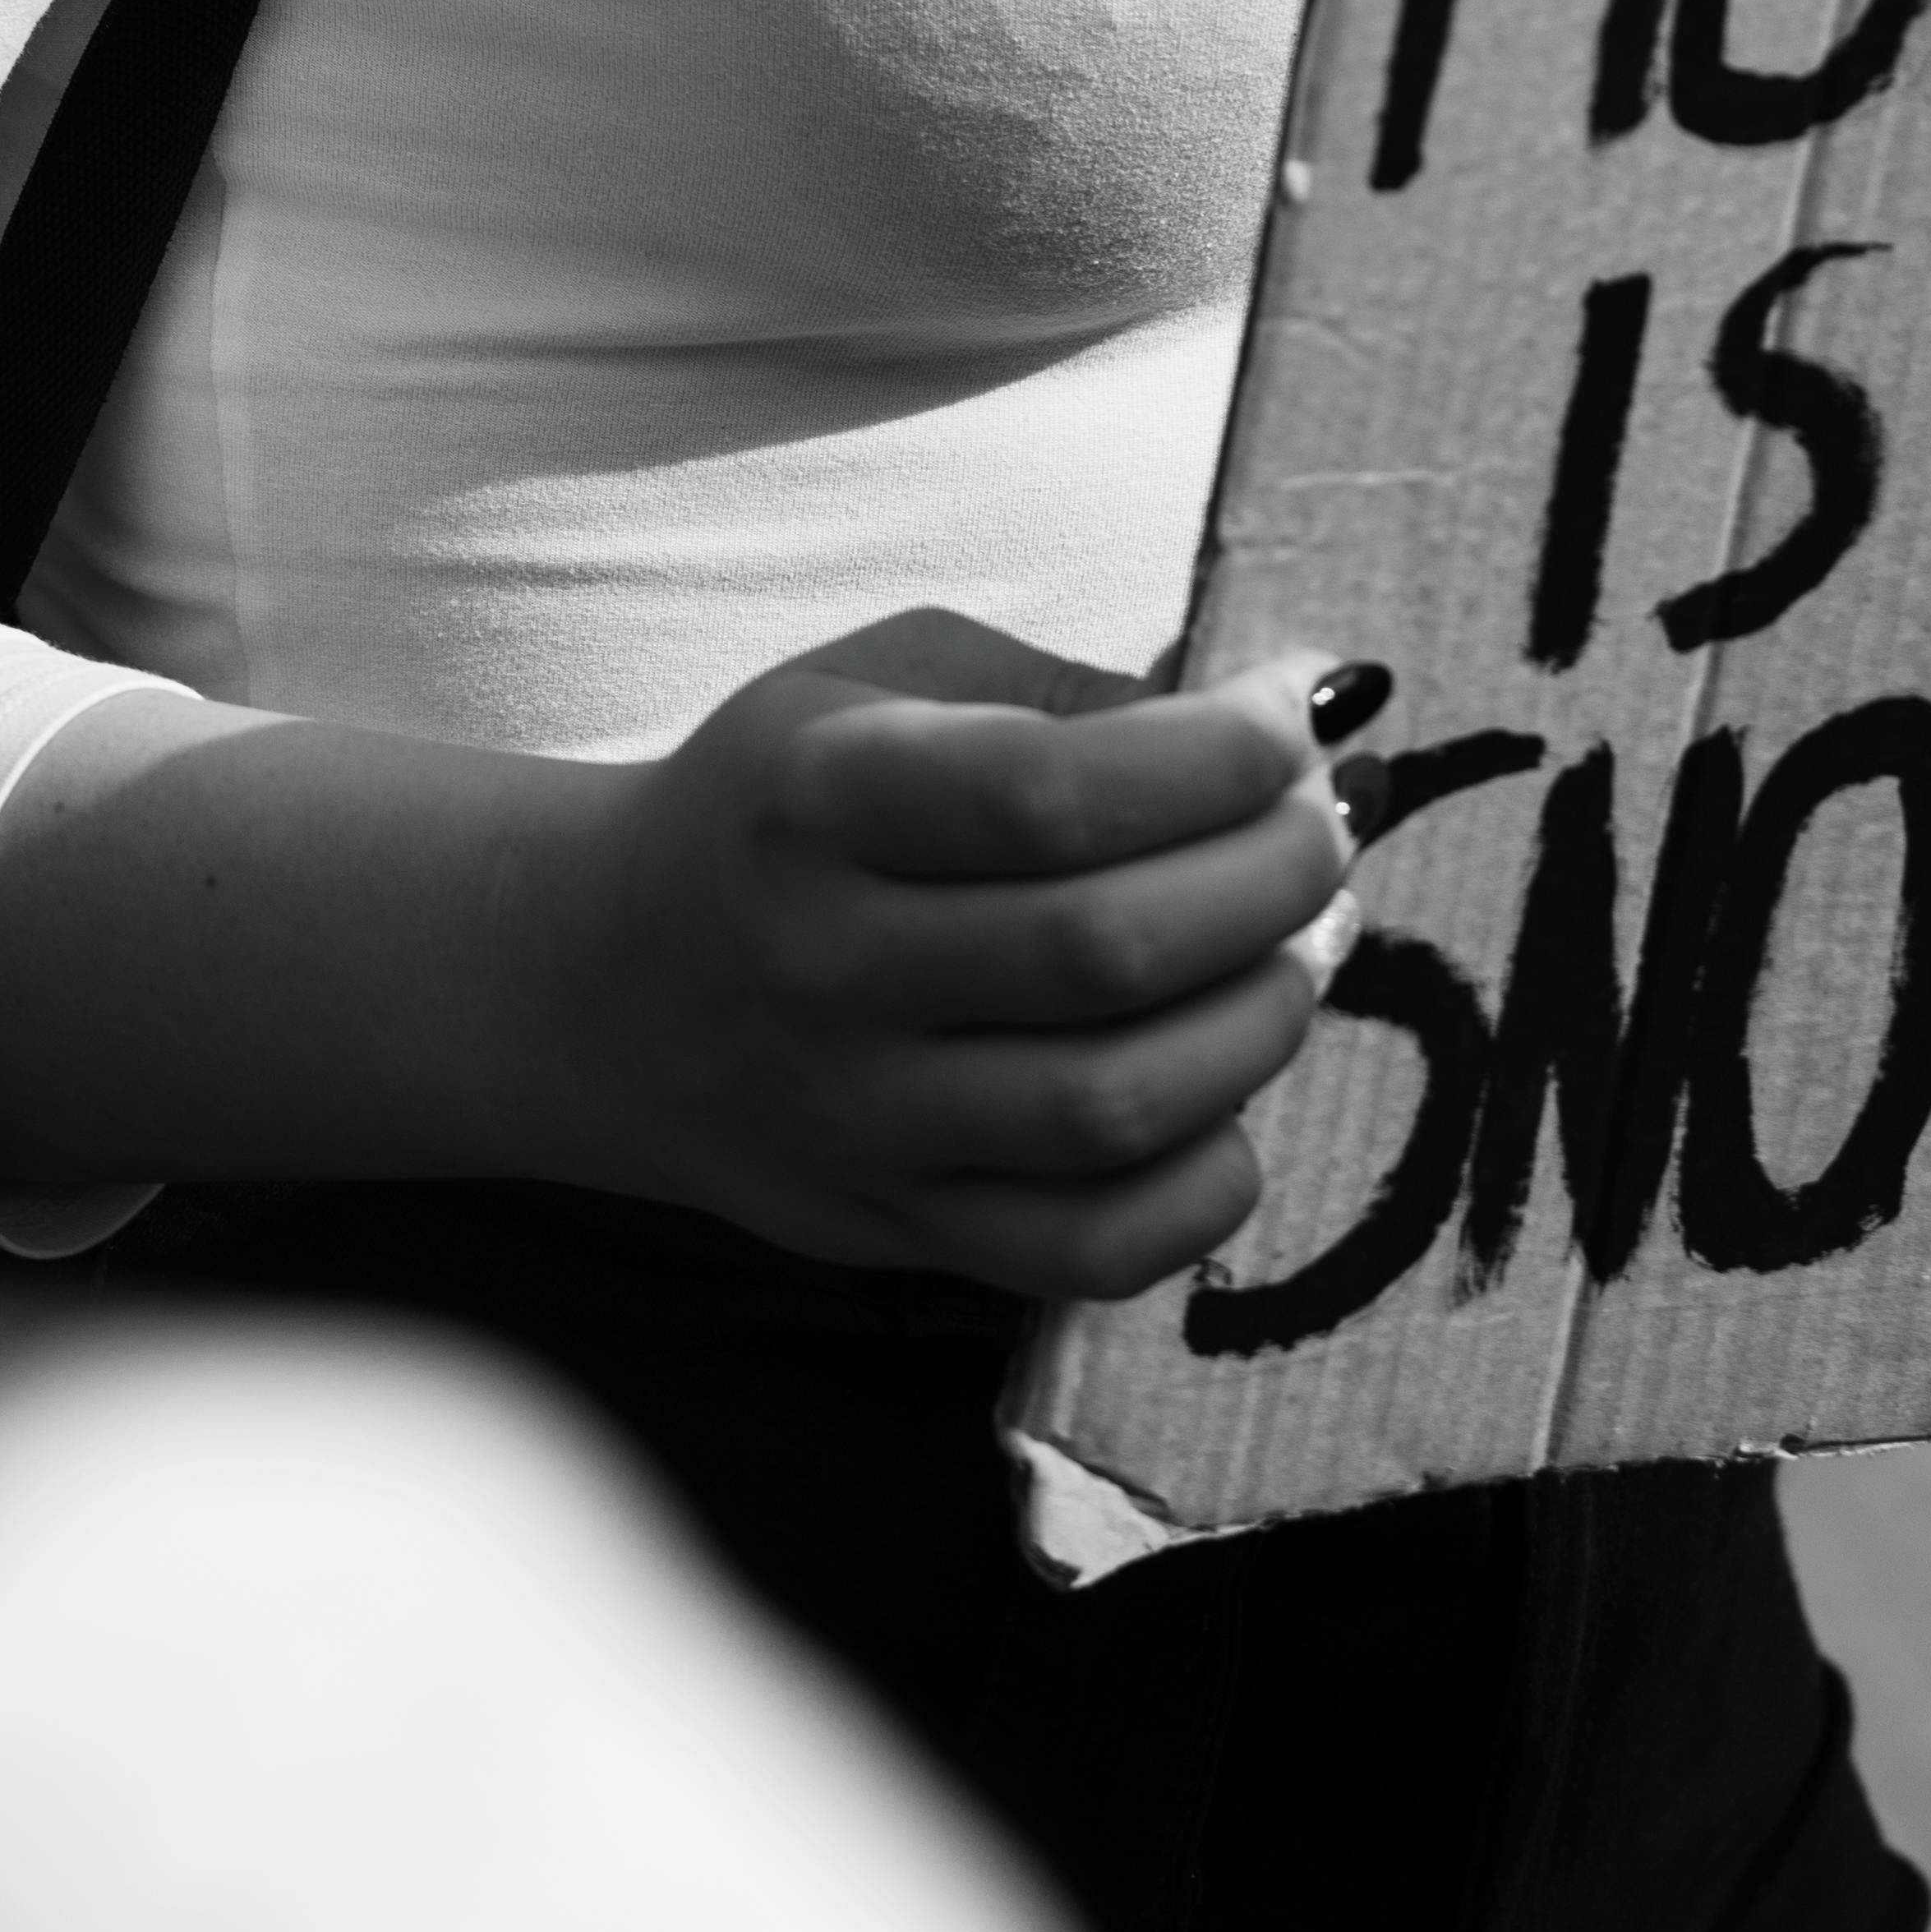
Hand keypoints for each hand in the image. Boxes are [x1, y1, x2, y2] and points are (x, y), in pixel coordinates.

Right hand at [551, 609, 1356, 1299]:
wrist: (605, 981)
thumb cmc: (783, 798)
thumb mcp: (883, 680)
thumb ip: (1062, 690)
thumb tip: (1274, 721)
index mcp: (821, 798)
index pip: (1052, 793)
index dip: (1219, 756)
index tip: (1299, 716)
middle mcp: (829, 966)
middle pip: (1107, 949)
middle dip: (1275, 877)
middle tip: (1325, 832)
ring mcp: (861, 1121)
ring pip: (1115, 1107)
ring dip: (1263, 1019)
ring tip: (1297, 950)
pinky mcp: (897, 1232)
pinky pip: (1090, 1251)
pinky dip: (1206, 1184)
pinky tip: (1229, 1095)